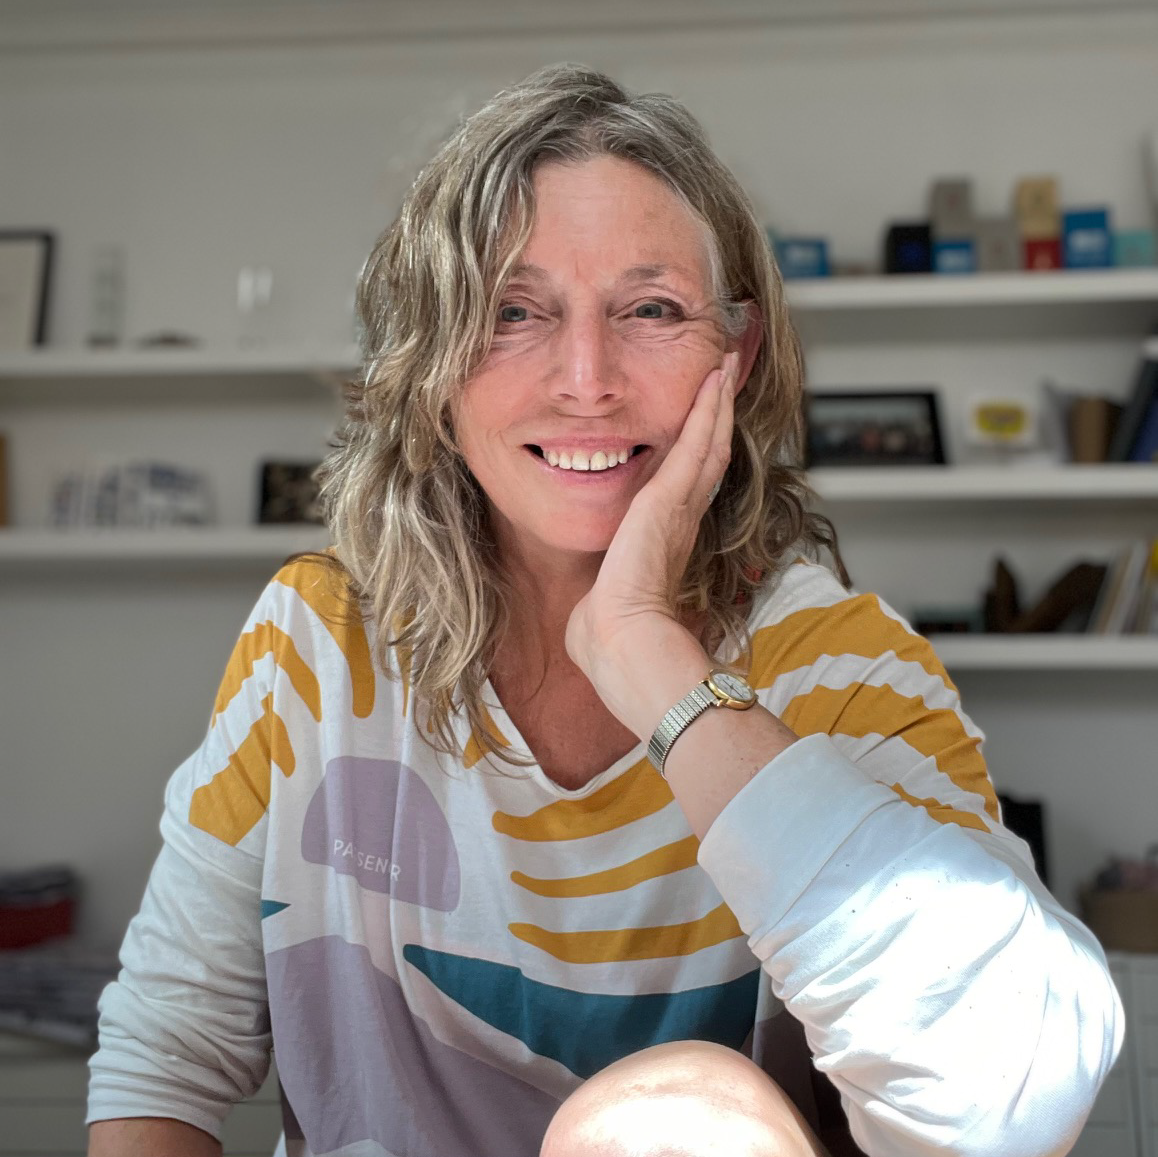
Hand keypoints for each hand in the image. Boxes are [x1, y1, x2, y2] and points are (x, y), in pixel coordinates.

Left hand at [565, 350, 740, 711]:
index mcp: (664, 544)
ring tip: (726, 367)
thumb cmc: (610, 641)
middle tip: (725, 378)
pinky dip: (708, 410)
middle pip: (705, 457)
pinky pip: (696, 443)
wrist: (621, 645)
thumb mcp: (604, 609)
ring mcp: (680, 508)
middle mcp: (679, 521)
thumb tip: (594, 613)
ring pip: (707, 443)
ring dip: (717, 403)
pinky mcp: (670, 498)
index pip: (686, 487)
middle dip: (715, 418)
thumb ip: (604, 598)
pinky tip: (715, 380)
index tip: (703, 428)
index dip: (698, 454)